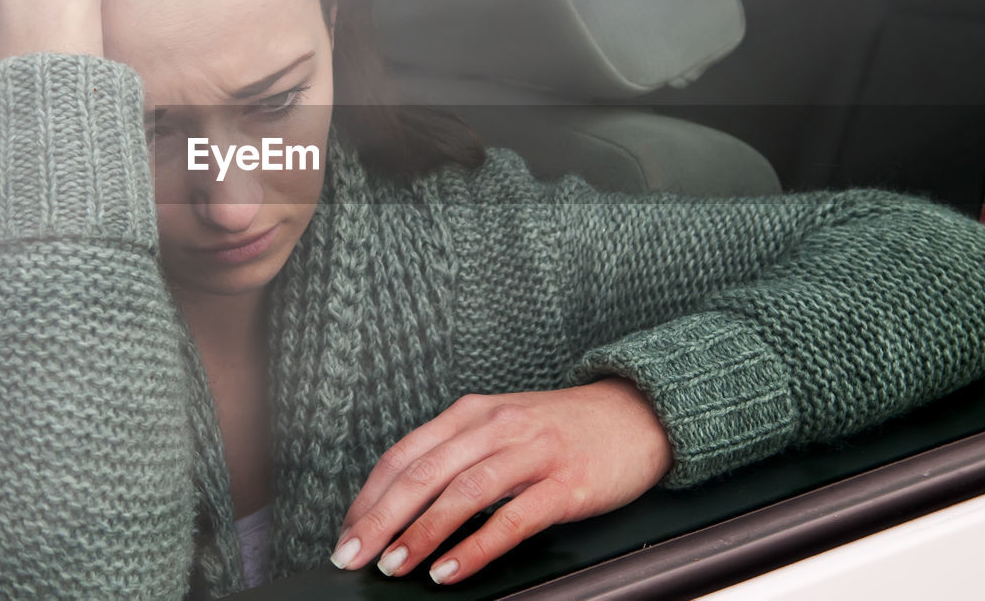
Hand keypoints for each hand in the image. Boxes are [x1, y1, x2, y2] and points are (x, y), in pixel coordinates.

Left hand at [331, 378, 672, 584]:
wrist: (637, 413)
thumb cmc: (563, 428)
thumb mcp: (503, 426)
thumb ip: (459, 455)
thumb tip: (406, 506)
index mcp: (472, 413)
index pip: (405, 454)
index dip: (369, 496)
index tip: (347, 532)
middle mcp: (496, 427)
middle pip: (424, 474)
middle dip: (380, 519)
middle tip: (352, 555)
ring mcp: (532, 453)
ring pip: (462, 493)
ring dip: (421, 534)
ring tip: (394, 566)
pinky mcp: (567, 483)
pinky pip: (513, 519)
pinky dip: (476, 548)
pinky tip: (451, 570)